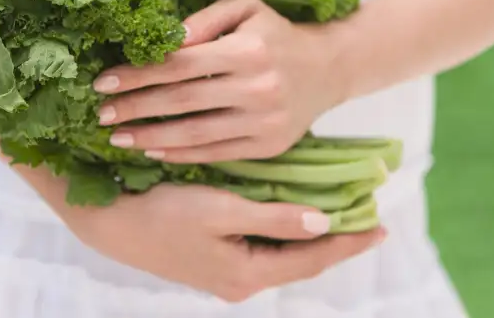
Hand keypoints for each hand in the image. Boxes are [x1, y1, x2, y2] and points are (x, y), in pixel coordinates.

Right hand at [59, 183, 384, 302]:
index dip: (348, 243)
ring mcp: (226, 273)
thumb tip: (324, 225)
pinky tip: (292, 217)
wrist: (111, 223)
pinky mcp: (214, 261)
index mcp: (247, 274)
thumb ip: (275, 219)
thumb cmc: (164, 212)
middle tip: (369, 220)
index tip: (382, 227)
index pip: (312, 260)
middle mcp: (241, 281)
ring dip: (310, 236)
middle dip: (335, 241)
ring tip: (340, 216)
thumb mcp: (222, 211)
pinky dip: (283, 233)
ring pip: (282, 255)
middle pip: (301, 262)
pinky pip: (262, 249)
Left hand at [93, 0, 345, 162]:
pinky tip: (155, 151)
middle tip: (101, 114)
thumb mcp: (244, 8)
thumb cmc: (276, 34)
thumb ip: (203, 20)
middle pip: (181, 101)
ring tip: (119, 139)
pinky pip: (216, 153)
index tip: (104, 83)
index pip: (179, 64)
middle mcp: (257, 87)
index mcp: (246, 50)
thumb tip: (163, 40)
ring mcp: (265, 121)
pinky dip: (182, 155)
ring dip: (151, 138)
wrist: (328, 68)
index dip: (138, 75)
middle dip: (135, 108)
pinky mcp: (269, 146)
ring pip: (195, 134)